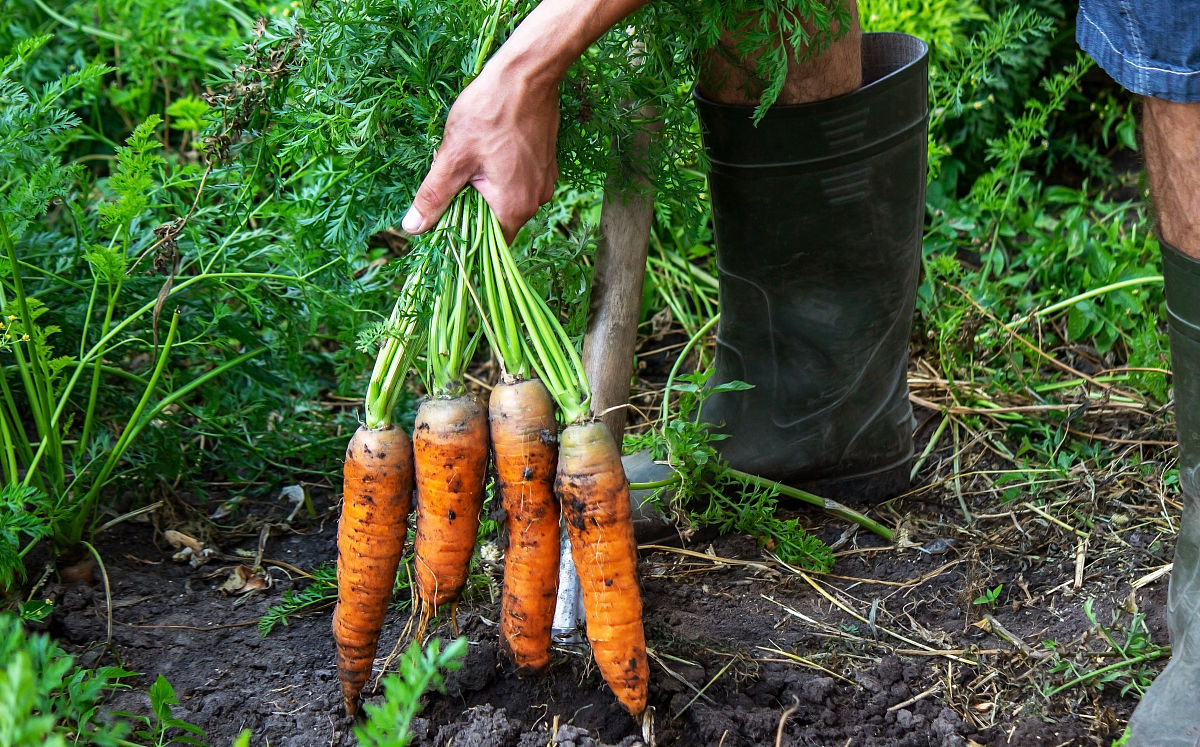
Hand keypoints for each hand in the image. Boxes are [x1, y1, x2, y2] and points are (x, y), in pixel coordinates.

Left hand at [401, 57, 559, 243]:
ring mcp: (544, 181)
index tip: (444, 218)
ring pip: (507, 199)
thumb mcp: (453, 156)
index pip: (487, 243)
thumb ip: (434, 196)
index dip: (463, 235)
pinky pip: (519, 182)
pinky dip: (501, 174)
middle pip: (496, 221)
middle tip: (453, 175)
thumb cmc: (489, 112)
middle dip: (471, 205)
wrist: (528, 73)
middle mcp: (536, 201)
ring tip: (470, 157)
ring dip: (485, 188)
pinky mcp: (546, 164)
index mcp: (514, 207)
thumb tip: (412, 228)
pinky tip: (488, 149)